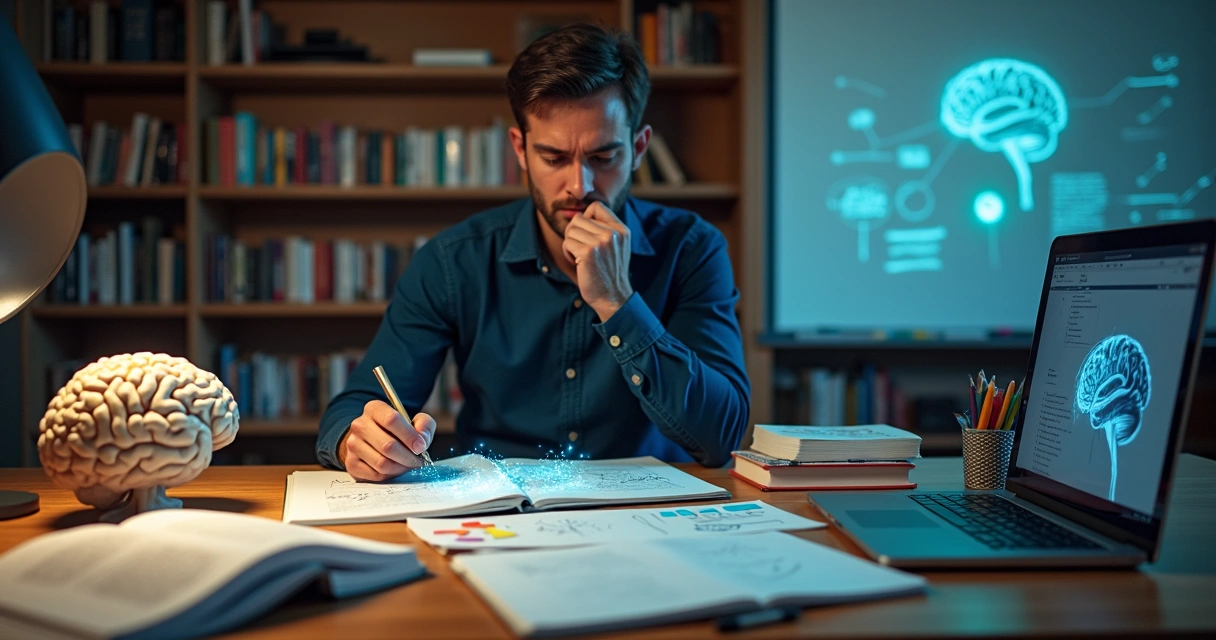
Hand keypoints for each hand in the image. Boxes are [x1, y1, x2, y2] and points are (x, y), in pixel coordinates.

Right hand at [339, 401, 436, 480]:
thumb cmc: (397, 431)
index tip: (420, 446)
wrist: (373, 442)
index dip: (409, 435)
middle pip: (387, 445)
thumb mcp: (414, 421)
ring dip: (401, 467)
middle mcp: (360, 425)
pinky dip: (391, 475)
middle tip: (418, 460)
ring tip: (408, 464)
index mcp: (374, 409)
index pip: (391, 420)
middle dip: (408, 456)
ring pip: (382, 463)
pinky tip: (396, 468)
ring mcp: (353, 445)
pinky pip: (376, 475)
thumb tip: (422, 441)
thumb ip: (424, 425)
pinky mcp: (351, 463)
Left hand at [562, 201, 633, 320]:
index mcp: (621, 229)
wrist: (613, 298)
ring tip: (579, 257)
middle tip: (579, 248)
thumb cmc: (610, 273)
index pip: (596, 206)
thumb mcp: (617, 247)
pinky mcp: (588, 252)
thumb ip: (605, 229)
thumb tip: (581, 215)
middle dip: (574, 232)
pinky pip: (567, 243)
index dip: (586, 217)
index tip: (586, 233)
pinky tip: (577, 263)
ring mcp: (601, 242)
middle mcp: (613, 233)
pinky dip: (567, 253)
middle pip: (579, 218)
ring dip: (570, 244)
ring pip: (571, 230)